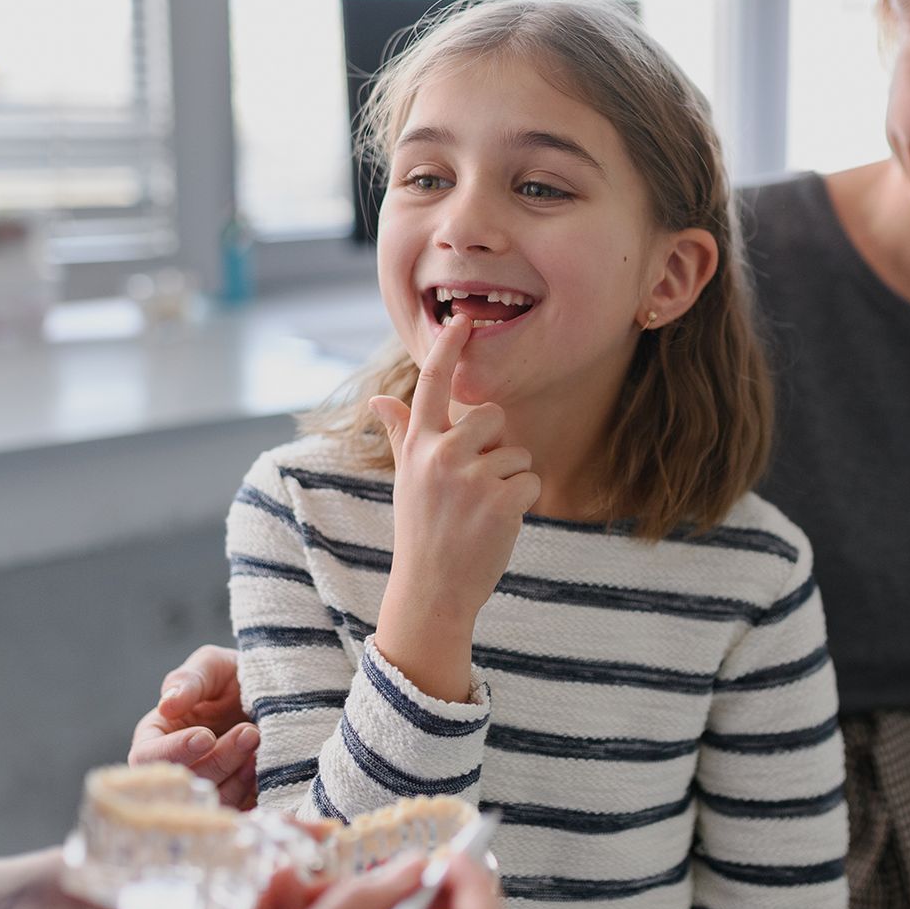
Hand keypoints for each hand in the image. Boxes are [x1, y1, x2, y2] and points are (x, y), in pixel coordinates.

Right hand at [130, 644, 258, 807]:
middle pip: (183, 783)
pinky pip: (236, 814)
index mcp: (156, 738)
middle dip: (218, 761)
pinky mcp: (233, 804)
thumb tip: (166, 705)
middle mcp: (176, 769)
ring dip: (238, 778)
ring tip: (260, 745)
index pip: (147, 758)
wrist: (279, 698)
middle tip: (251, 733)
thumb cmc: (236, 677)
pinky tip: (265, 768)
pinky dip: (251, 795)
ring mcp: (205, 789)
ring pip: (211, 802)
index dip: (174, 751)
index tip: (206, 735)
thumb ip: (188, 680)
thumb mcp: (213, 666)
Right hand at [368, 314, 539, 701]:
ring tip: (481, 512)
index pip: (433, 384)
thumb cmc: (421, 531)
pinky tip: (498, 524)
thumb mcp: (405, 479)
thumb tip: (378, 401)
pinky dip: (524, 503)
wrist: (431, 590)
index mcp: (418, 445)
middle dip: (496, 446)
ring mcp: (470, 477)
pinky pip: (531, 481)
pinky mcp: (500, 500)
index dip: (449, 348)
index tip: (463, 318)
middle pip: (493, 416)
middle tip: (474, 487)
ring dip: (510, 481)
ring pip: (517, 453)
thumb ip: (401, 435)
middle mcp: (440, 454)